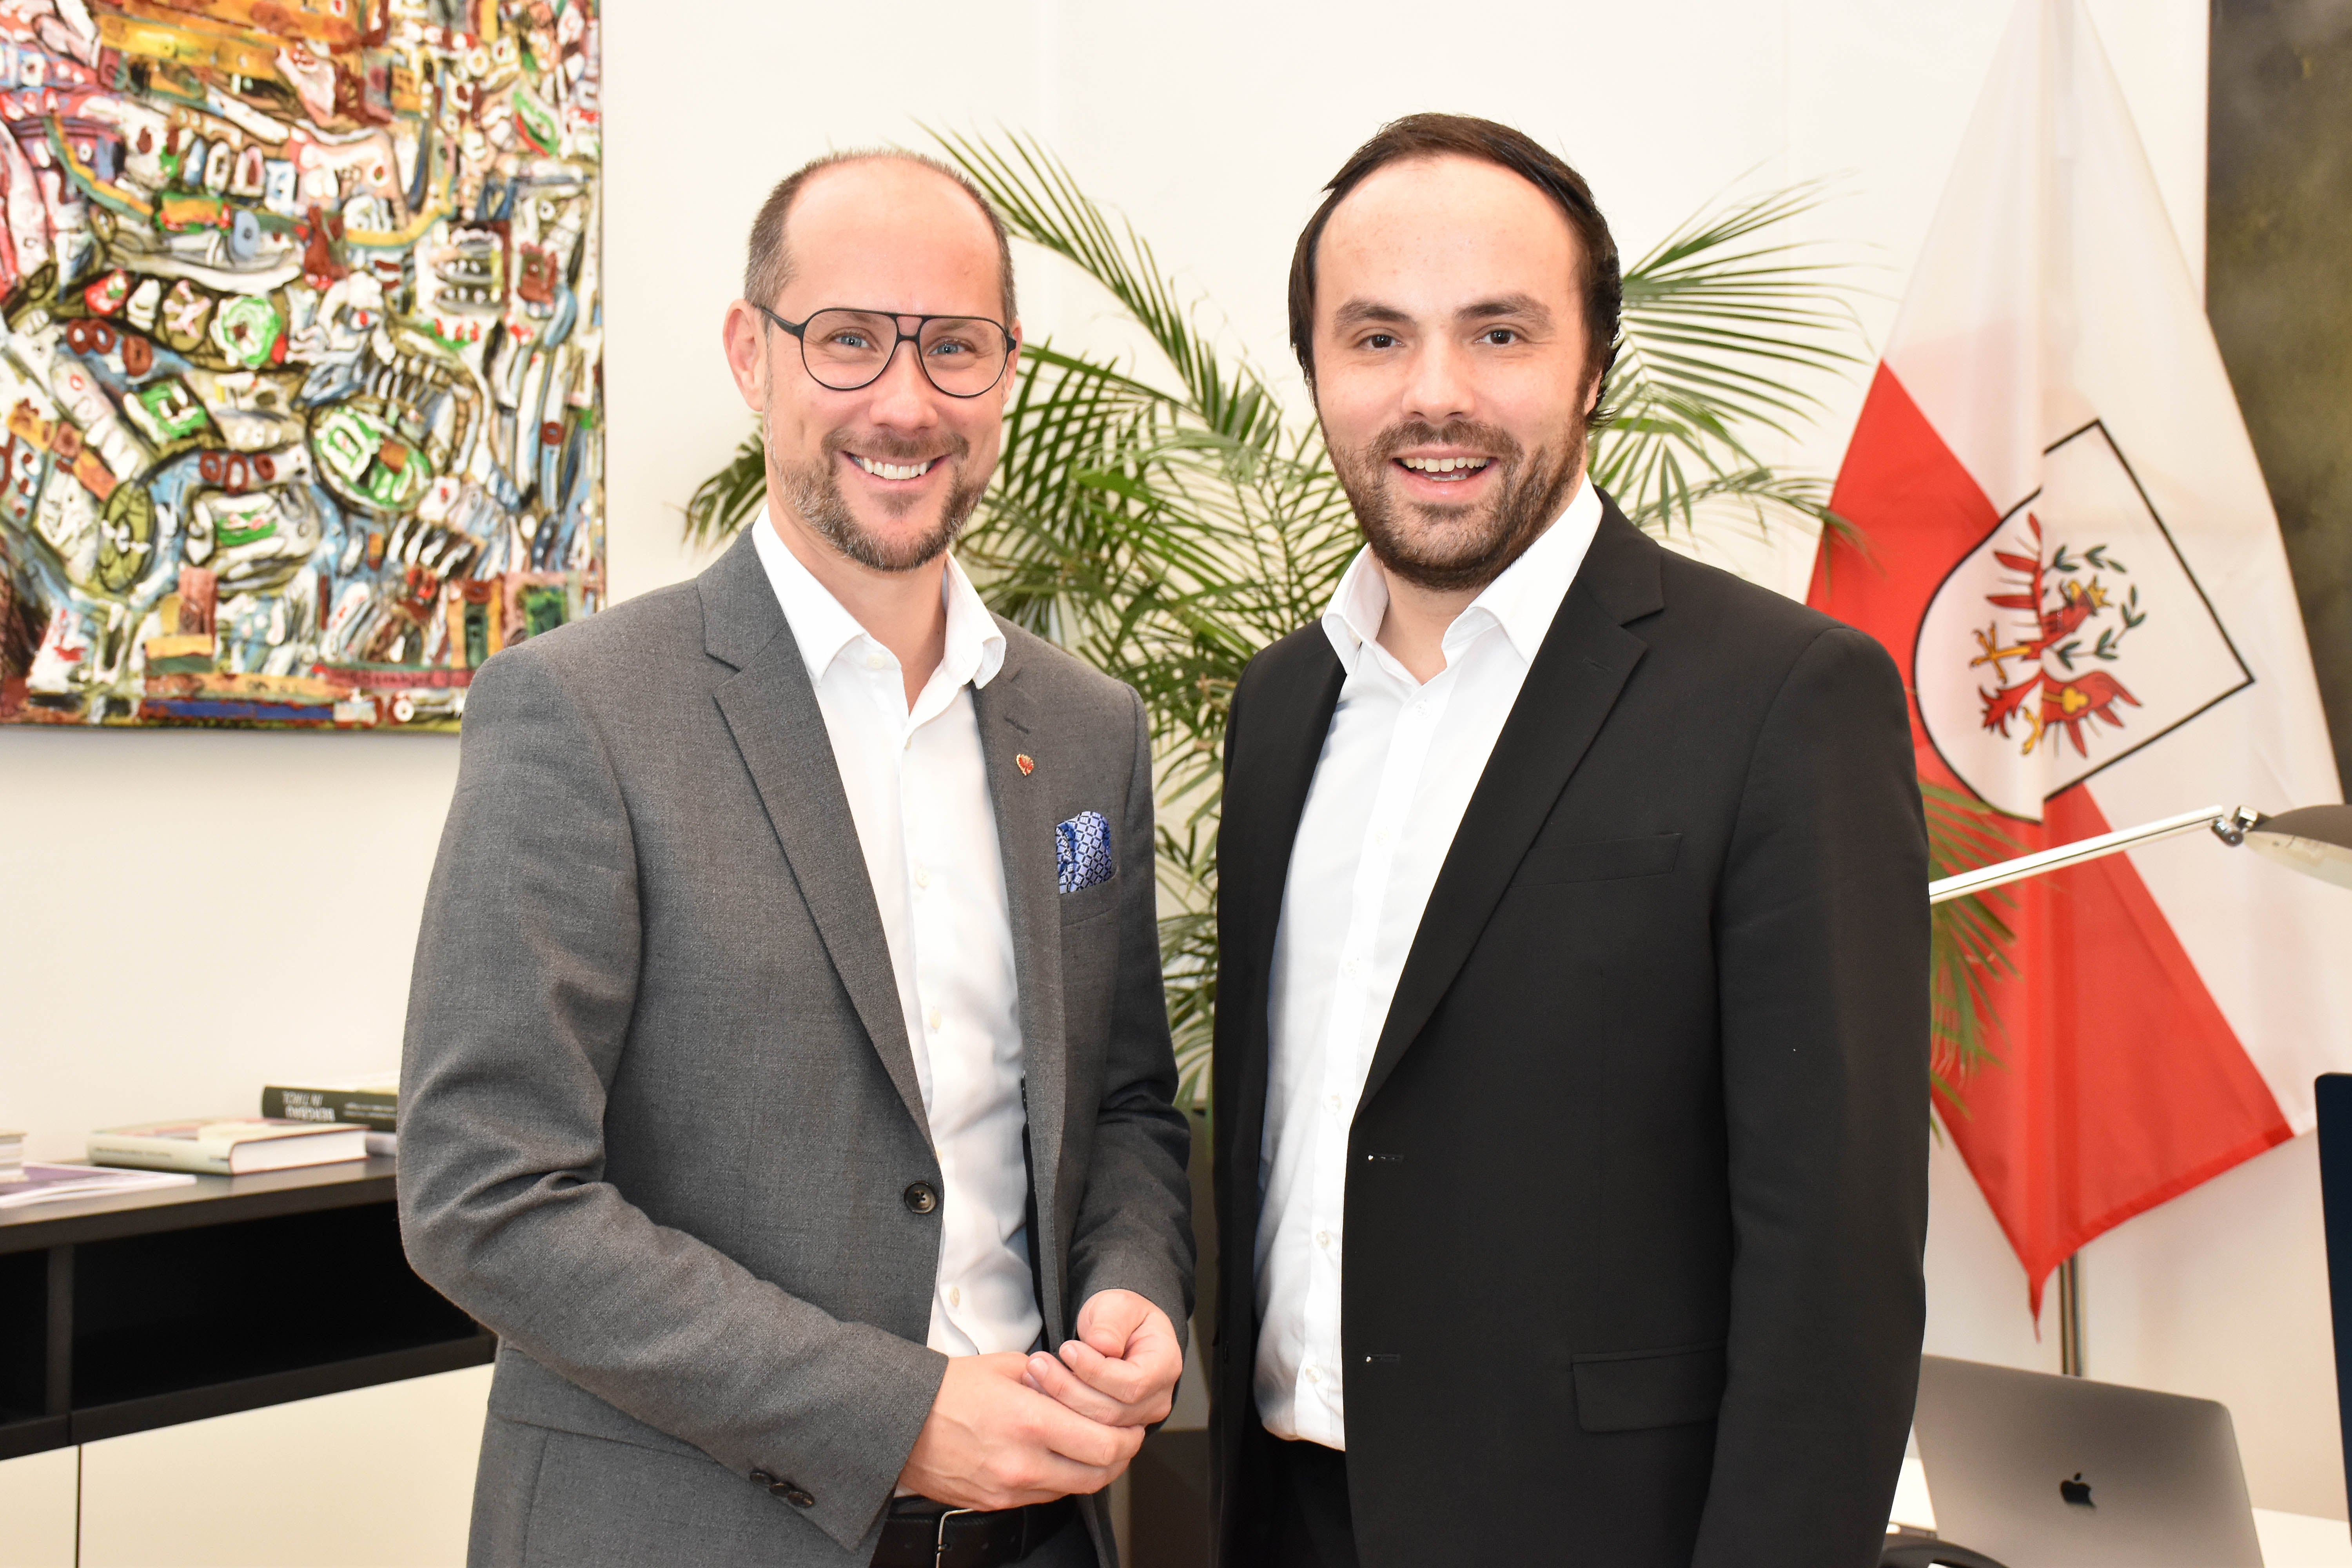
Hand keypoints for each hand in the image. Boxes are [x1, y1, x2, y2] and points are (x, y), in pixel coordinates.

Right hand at [898, 1351, 1143, 1510]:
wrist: (898, 1422)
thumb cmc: (946, 1391)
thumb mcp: (1005, 1366)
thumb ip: (1049, 1379)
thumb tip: (1077, 1386)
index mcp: (1030, 1422)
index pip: (1104, 1443)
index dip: (1128, 1436)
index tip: (1132, 1424)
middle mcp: (1023, 1463)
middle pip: (1098, 1474)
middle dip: (1120, 1456)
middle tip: (1124, 1438)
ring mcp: (1009, 1489)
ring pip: (1074, 1489)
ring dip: (1092, 1470)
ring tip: (1094, 1446)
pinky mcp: (995, 1503)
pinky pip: (1043, 1496)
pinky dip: (1060, 1479)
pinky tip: (1057, 1457)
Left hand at [1021, 1289, 1182, 1428]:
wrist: (1118, 1331)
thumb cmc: (1121, 1317)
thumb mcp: (1117, 1306)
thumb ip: (1110, 1323)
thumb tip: (1102, 1346)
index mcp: (1165, 1365)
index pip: (1133, 1383)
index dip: (1095, 1371)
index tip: (1067, 1349)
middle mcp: (1157, 1399)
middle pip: (1112, 1412)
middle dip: (1069, 1389)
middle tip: (1038, 1364)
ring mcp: (1138, 1419)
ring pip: (1097, 1427)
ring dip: (1060, 1401)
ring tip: (1035, 1375)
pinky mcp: (1116, 1430)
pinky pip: (1088, 1431)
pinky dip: (1061, 1413)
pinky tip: (1041, 1392)